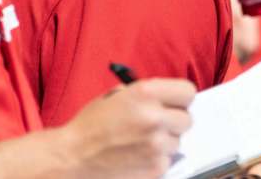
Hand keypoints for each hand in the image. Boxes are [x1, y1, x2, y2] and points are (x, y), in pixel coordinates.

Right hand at [62, 78, 195, 178]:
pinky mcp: (156, 168)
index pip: (188, 92)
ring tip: (140, 141)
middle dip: (174, 121)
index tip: (174, 103)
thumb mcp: (117, 95)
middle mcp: (155, 117)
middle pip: (187, 119)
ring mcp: (157, 145)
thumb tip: (169, 98)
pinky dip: (156, 159)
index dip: (180, 98)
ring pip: (178, 141)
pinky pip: (167, 160)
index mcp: (146, 93)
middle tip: (157, 124)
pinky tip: (136, 156)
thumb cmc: (91, 124)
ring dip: (164, 141)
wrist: (72, 156)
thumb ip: (147, 94)